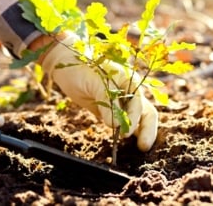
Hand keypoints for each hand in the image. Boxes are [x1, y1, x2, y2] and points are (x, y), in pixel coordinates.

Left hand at [41, 34, 157, 151]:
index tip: (126, 132)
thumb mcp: (94, 81)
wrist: (65, 63)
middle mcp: (129, 91)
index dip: (134, 118)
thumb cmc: (80, 66)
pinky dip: (126, 132)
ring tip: (138, 149)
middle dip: (147, 129)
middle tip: (143, 147)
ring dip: (139, 132)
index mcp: (128, 79)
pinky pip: (123, 122)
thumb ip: (107, 101)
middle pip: (145, 111)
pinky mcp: (111, 110)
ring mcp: (121, 101)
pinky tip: (125, 144)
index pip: (138, 102)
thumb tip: (117, 125)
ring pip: (138, 119)